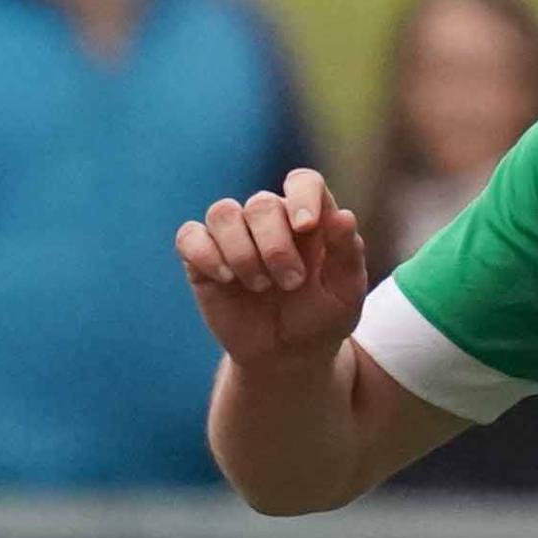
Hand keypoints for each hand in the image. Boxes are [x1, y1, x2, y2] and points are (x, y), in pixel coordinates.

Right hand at [176, 169, 368, 365]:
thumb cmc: (321, 318)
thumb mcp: (345, 292)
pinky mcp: (202, 258)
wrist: (287, 357)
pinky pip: (189, 236)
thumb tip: (345, 216)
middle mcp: (269, 220)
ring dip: (242, 252)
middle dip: (276, 246)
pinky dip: (204, 253)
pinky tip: (225, 277)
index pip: (303, 181)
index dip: (302, 196)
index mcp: (307, 218)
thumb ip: (347, 252)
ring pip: (223, 212)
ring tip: (260, 286)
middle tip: (291, 283)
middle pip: (262, 203)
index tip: (305, 227)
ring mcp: (234, 236)